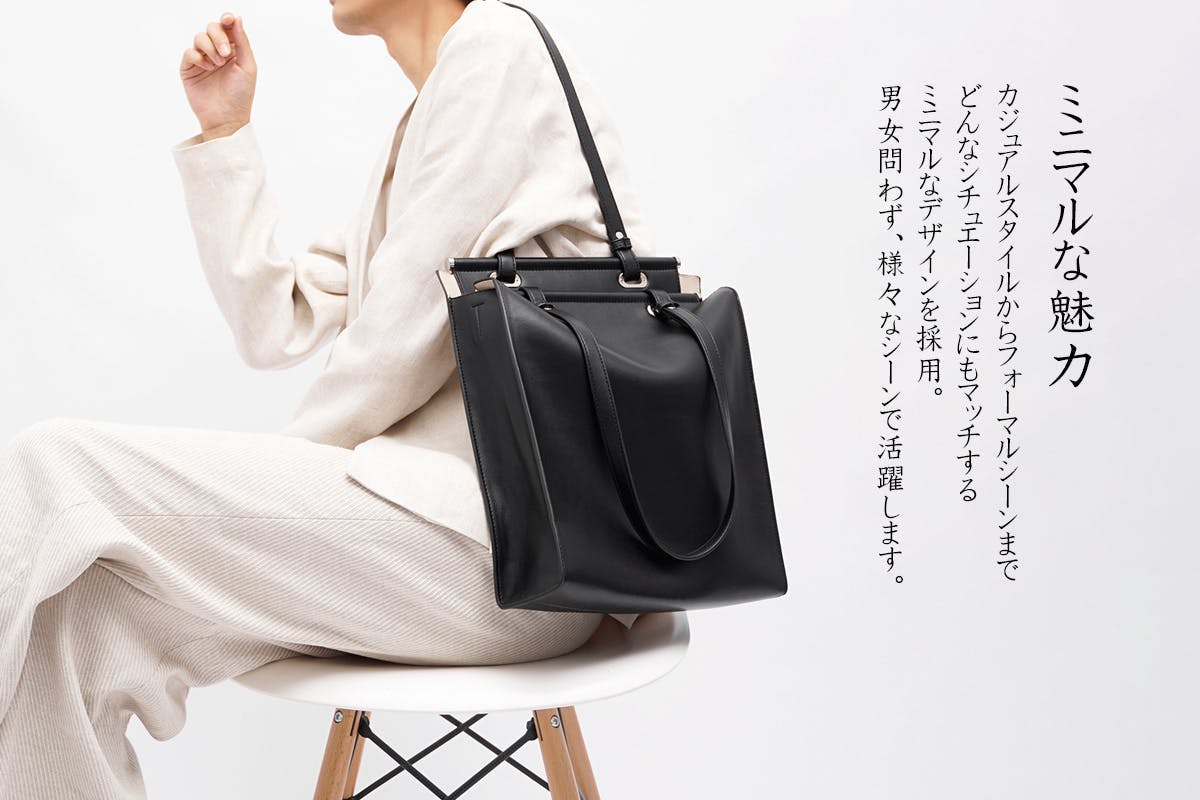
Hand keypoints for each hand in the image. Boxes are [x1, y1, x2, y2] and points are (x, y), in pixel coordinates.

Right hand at [178, 12, 256, 139]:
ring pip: (199, 37)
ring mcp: (202, 59)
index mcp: (233, 50)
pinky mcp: (189, 68)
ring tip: (217, 65)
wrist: (226, 117)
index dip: (227, 20)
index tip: (228, 19)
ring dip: (209, 48)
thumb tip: (237, 18)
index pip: (228, 27)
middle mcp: (217, 51)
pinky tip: (207, 68)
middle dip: (218, 37)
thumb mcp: (247, 66)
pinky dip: (198, 57)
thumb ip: (242, 42)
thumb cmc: (240, 95)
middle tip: (225, 55)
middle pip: (212, 28)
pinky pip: (189, 52)